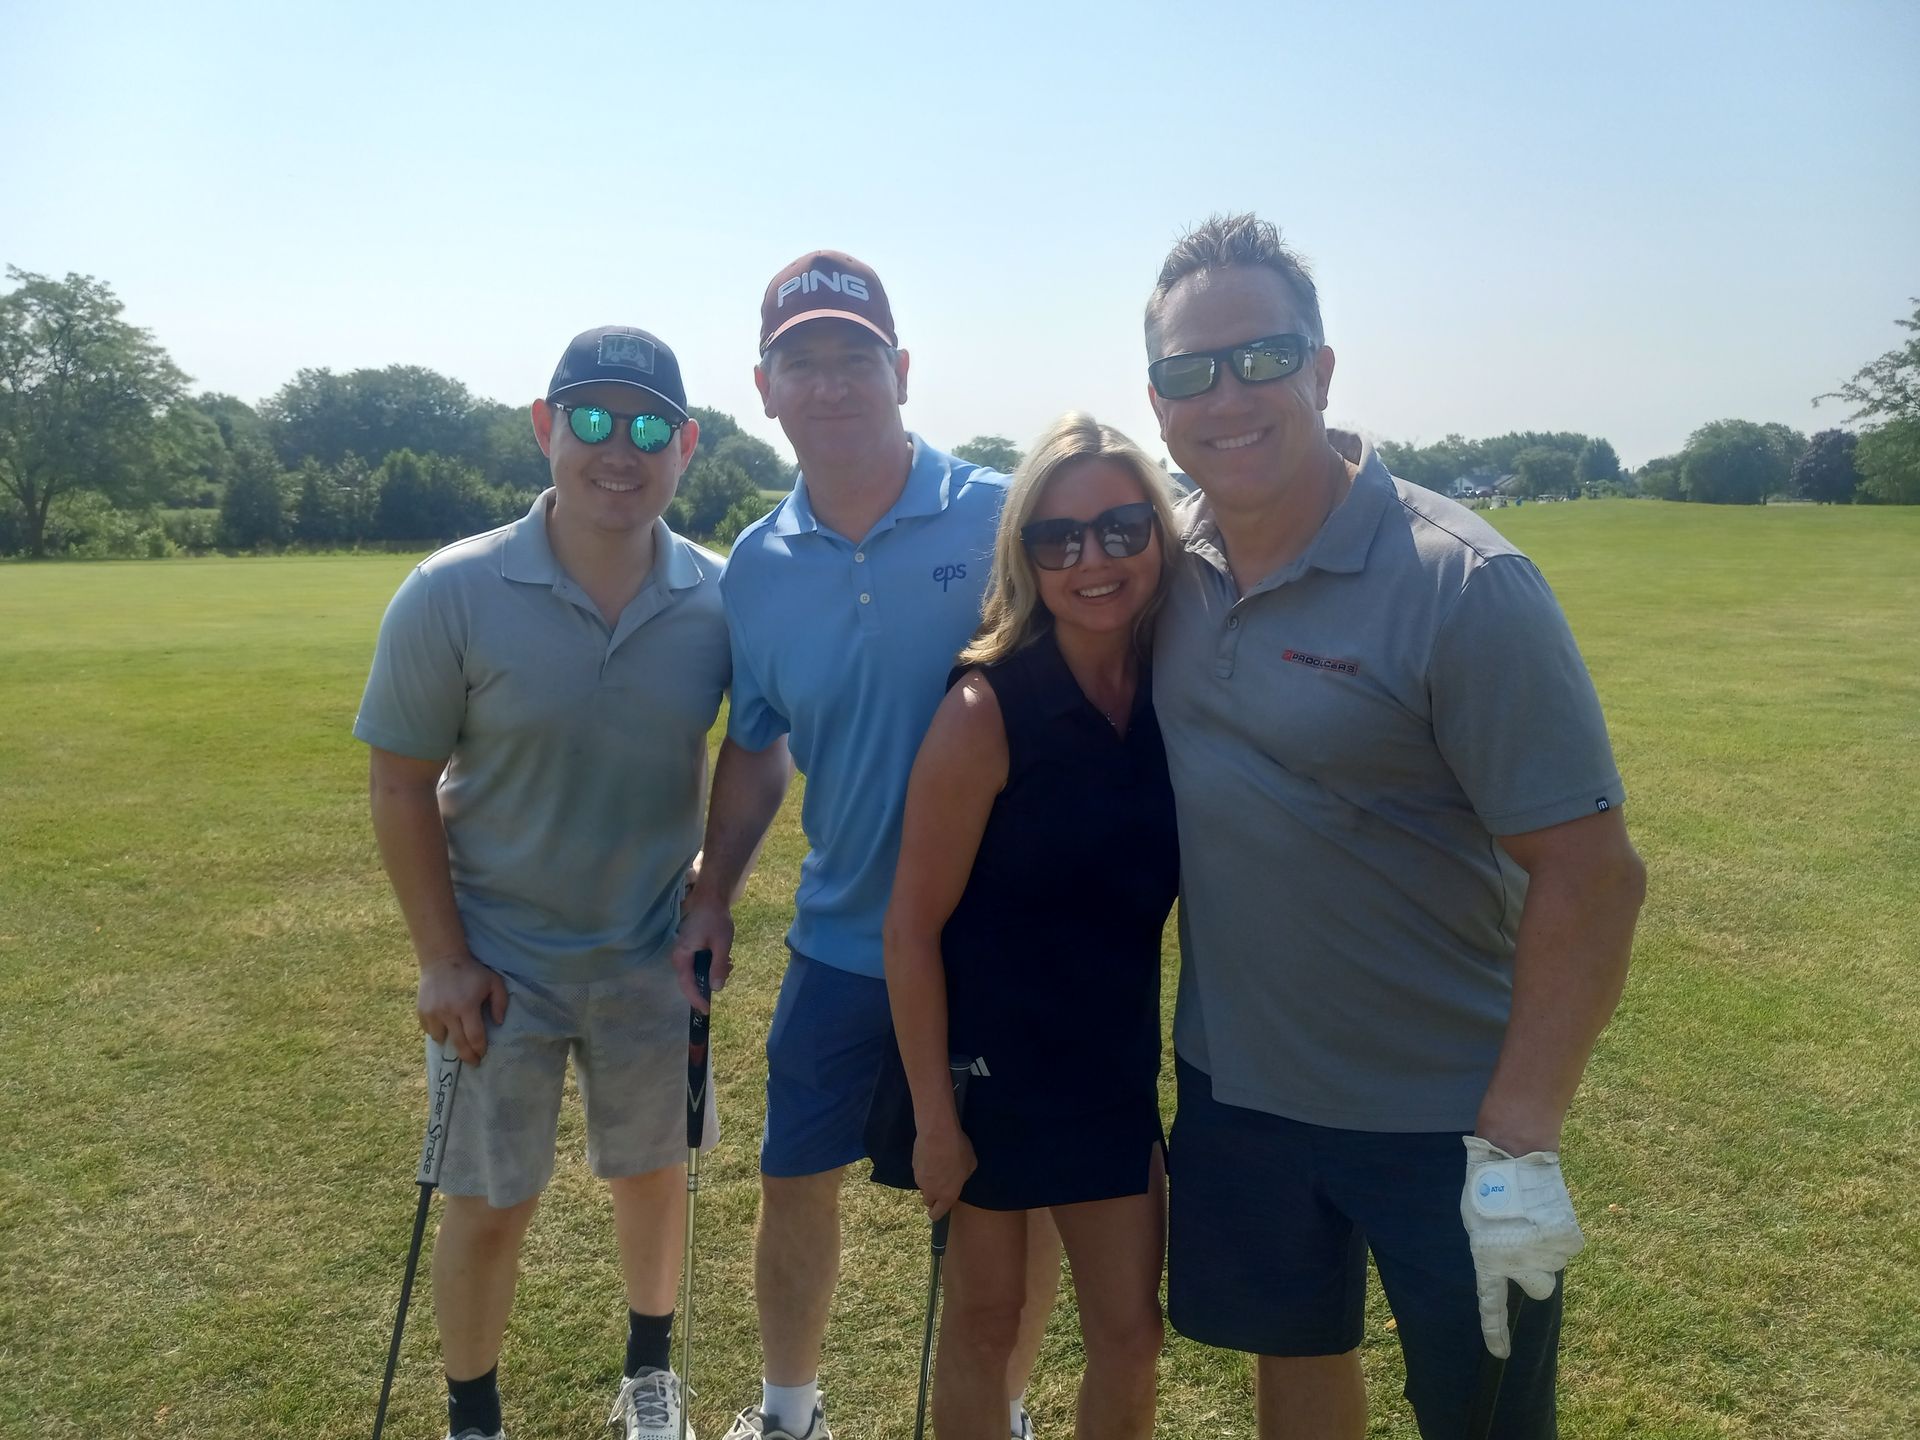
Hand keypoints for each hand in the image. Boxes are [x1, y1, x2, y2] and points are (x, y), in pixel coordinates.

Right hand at [417, 953, 507, 1064]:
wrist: (442, 958)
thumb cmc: (471, 971)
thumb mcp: (493, 982)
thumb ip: (500, 1002)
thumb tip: (499, 1023)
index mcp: (466, 1006)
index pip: (475, 1037)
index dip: (480, 1049)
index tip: (483, 1055)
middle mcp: (447, 1013)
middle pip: (458, 1044)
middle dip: (467, 1056)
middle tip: (473, 1062)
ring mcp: (432, 1013)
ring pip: (441, 1039)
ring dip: (450, 1042)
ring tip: (458, 1040)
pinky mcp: (421, 1011)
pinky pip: (429, 1031)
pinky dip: (437, 1032)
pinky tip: (445, 1027)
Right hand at [670, 896, 733, 1012]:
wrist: (711, 898)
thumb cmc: (715, 919)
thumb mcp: (721, 944)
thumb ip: (717, 967)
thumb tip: (716, 988)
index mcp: (682, 956)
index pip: (687, 985)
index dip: (696, 999)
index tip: (707, 1011)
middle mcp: (680, 957)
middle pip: (692, 980)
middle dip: (710, 981)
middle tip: (727, 971)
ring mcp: (685, 953)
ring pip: (698, 972)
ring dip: (714, 972)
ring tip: (729, 963)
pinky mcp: (691, 949)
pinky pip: (700, 964)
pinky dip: (713, 964)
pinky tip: (725, 959)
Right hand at [913, 1124, 976, 1221]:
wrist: (937, 1133)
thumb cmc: (958, 1150)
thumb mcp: (971, 1165)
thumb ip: (963, 1177)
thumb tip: (958, 1177)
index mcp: (946, 1195)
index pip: (936, 1215)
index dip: (938, 1212)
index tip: (941, 1206)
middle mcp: (931, 1191)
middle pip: (928, 1201)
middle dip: (933, 1196)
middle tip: (941, 1183)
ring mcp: (919, 1179)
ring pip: (923, 1186)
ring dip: (929, 1181)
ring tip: (937, 1165)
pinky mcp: (913, 1166)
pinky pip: (919, 1172)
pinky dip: (924, 1168)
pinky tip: (931, 1156)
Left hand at [1460, 1135, 1585, 1357]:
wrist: (1515, 1153)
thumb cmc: (1486, 1183)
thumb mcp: (1474, 1220)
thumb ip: (1488, 1248)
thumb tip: (1503, 1262)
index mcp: (1488, 1258)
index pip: (1490, 1303)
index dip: (1495, 1331)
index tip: (1501, 1354)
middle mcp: (1519, 1262)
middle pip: (1537, 1289)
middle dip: (1535, 1274)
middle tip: (1526, 1244)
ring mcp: (1546, 1252)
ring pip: (1552, 1264)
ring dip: (1545, 1248)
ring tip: (1533, 1217)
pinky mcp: (1567, 1238)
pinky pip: (1565, 1246)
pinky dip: (1559, 1234)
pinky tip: (1547, 1212)